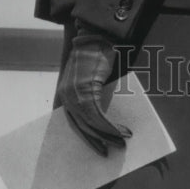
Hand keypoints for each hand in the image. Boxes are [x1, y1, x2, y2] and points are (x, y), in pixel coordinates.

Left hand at [57, 22, 132, 156]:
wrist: (96, 36)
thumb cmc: (95, 56)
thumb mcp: (88, 79)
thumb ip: (90, 96)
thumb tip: (102, 119)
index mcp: (65, 95)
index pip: (75, 124)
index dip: (87, 139)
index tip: (97, 149)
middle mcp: (67, 97)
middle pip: (83, 127)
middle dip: (97, 142)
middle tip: (109, 152)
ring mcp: (76, 94)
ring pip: (92, 124)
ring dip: (109, 136)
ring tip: (122, 143)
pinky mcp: (87, 90)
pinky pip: (99, 116)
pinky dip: (112, 126)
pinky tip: (124, 131)